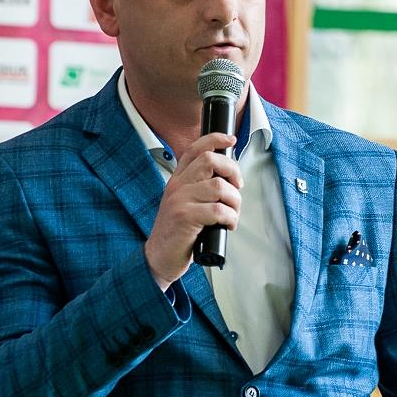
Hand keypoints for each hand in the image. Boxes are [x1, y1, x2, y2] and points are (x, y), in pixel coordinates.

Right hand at [144, 132, 241, 289]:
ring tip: (232, 213)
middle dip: (232, 171)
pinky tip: (228, 225)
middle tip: (238, 187)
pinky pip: (218, 210)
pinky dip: (230, 218)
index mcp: (178, 179)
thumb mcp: (185, 203)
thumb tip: (229, 179)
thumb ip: (200, 189)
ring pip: (218, 187)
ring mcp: (179, 201)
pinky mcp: (185, 218)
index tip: (231, 140)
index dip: (215, 139)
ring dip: (234, 201)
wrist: (159, 257)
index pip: (195, 149)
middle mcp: (177, 186)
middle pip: (210, 160)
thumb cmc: (178, 233)